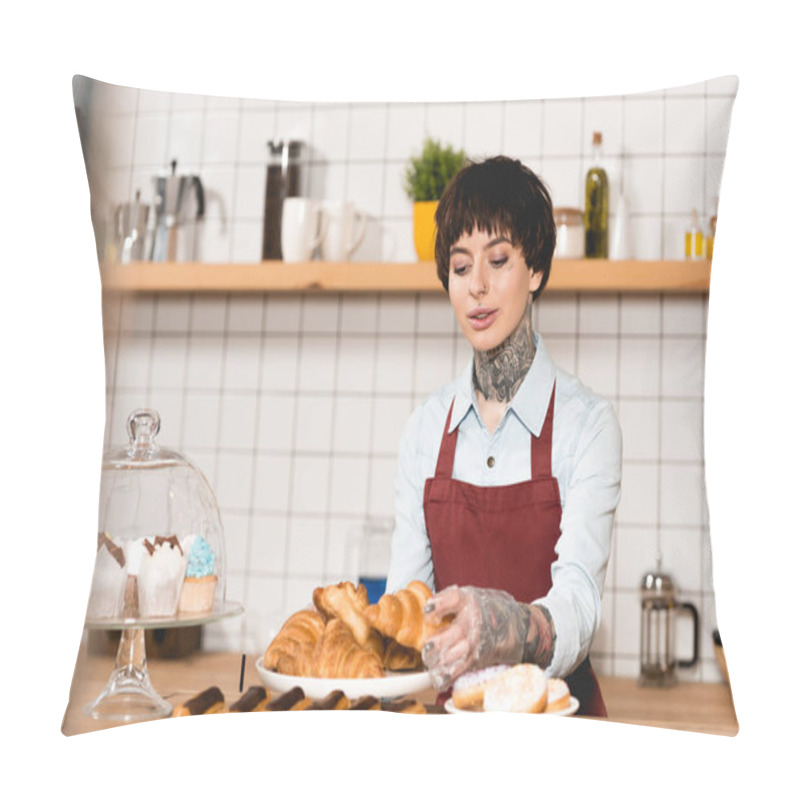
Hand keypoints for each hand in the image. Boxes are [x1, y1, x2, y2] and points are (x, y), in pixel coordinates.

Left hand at [421, 585, 554, 690]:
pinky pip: (461, 668)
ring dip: (441, 660)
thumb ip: (449, 598)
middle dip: (440, 642)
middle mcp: (475, 621)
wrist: (517, 625)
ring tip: (429, 661)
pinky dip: (449, 675)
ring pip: (458, 654)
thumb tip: (426, 607)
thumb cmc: (488, 609)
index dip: (439, 604)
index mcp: (470, 600)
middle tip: (427, 646)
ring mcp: (478, 641)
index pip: (454, 599)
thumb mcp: (471, 595)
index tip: (427, 611)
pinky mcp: (478, 657)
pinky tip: (438, 677)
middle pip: (457, 632)